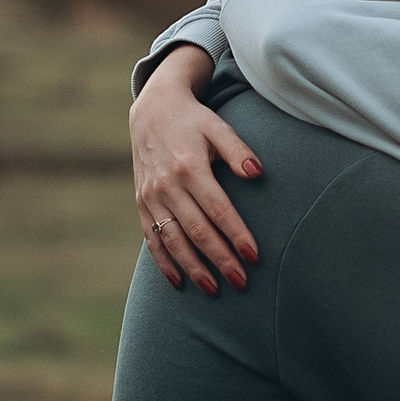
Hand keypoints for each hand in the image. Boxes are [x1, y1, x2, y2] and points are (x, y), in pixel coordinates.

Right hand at [132, 49, 263, 294]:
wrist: (152, 110)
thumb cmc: (194, 121)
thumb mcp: (218, 126)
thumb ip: (238, 150)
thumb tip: (257, 173)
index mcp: (189, 166)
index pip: (218, 209)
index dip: (236, 234)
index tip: (254, 256)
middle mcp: (167, 185)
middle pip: (197, 230)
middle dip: (220, 259)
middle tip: (242, 282)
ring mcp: (151, 196)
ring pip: (173, 241)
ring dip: (193, 268)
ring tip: (214, 290)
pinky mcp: (141, 204)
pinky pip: (152, 239)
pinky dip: (164, 263)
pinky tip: (180, 283)